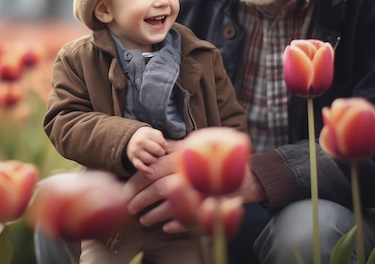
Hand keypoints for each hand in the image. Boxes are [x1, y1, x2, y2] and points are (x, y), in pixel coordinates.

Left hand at [124, 145, 264, 233]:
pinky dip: (176, 225)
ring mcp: (201, 191)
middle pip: (159, 187)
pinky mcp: (211, 207)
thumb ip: (175, 147)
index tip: (127, 189)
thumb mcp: (195, 147)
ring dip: (154, 215)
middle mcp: (191, 173)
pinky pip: (190, 219)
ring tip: (144, 220)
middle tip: (130, 207)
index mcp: (185, 157)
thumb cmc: (217, 161)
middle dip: (141, 199)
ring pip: (171, 205)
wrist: (248, 175)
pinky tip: (166, 228)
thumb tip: (154, 146)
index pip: (154, 168)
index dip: (137, 180)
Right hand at [126, 126, 165, 173]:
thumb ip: (161, 138)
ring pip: (151, 160)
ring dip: (155, 160)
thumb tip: (165, 146)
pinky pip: (140, 167)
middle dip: (161, 153)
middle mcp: (140, 142)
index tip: (162, 146)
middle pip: (157, 151)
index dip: (165, 145)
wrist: (130, 139)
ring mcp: (136, 151)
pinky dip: (146, 170)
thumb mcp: (153, 132)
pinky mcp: (133, 159)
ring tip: (154, 157)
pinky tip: (151, 172)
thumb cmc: (146, 137)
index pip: (161, 142)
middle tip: (159, 153)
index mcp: (146, 134)